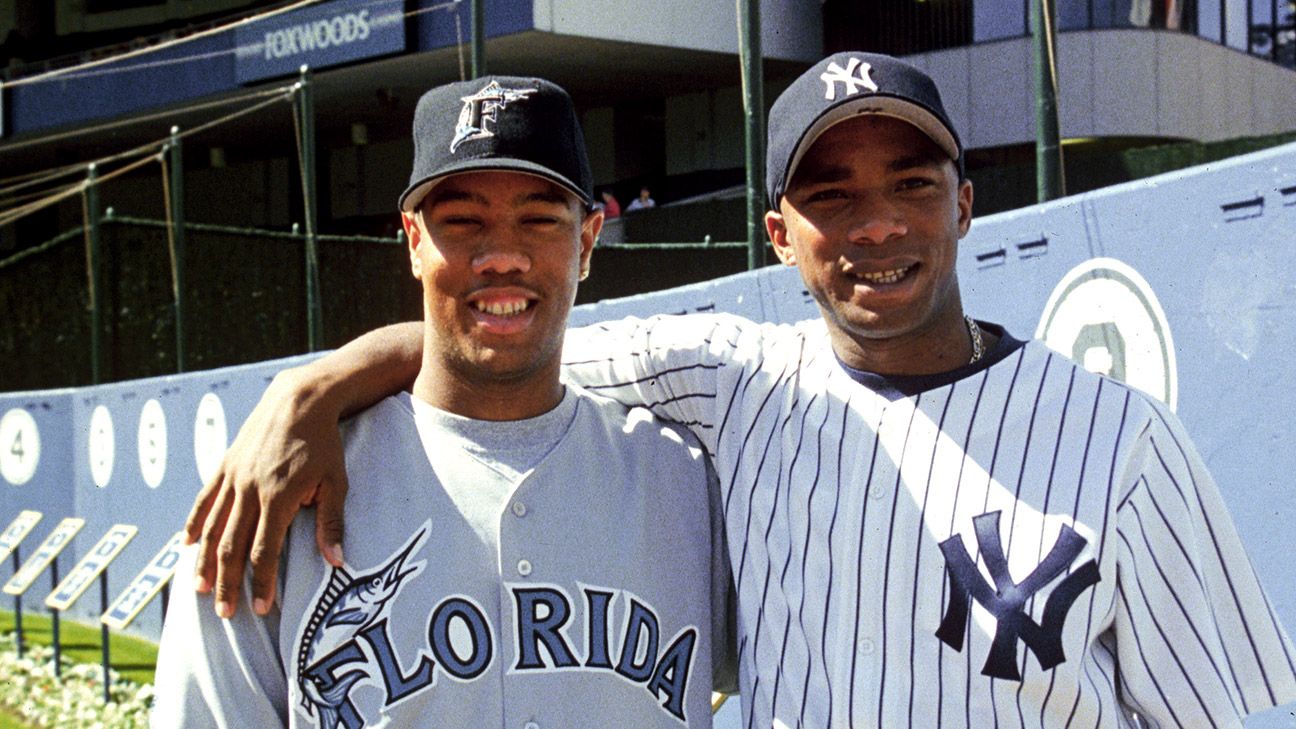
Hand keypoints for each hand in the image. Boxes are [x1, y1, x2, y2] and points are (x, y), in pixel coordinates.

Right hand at [184, 367, 348, 617]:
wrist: (299, 400)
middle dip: (228, 583)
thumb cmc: (324, 443)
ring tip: (200, 589)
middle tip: (225, 613)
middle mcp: (249, 490)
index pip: (264, 551)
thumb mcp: (336, 482)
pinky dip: (194, 524)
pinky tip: (187, 546)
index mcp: (278, 497)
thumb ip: (331, 522)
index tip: (262, 607)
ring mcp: (233, 477)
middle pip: (232, 547)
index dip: (262, 582)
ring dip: (205, 561)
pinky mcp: (225, 466)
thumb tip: (336, 561)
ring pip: (212, 528)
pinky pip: (205, 500)